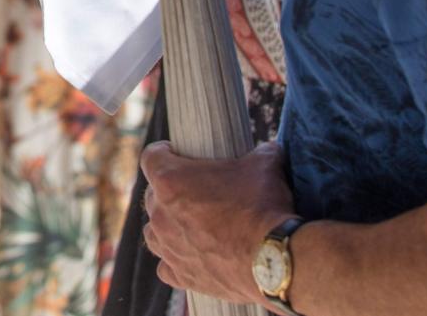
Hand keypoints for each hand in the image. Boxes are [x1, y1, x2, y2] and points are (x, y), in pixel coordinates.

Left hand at [140, 141, 296, 302]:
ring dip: (168, 226)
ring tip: (190, 224)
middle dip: (170, 191)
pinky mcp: (181, 275)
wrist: (275, 258)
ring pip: (153, 232)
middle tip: (195, 191)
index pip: (151, 156)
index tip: (176, 153)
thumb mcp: (264, 164)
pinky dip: (176, 260)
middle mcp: (160, 214)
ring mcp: (168, 247)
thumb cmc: (263, 207)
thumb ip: (259, 151)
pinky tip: (192, 256)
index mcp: (170, 180)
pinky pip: (166, 266)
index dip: (163, 152)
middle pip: (152, 194)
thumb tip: (269, 150)